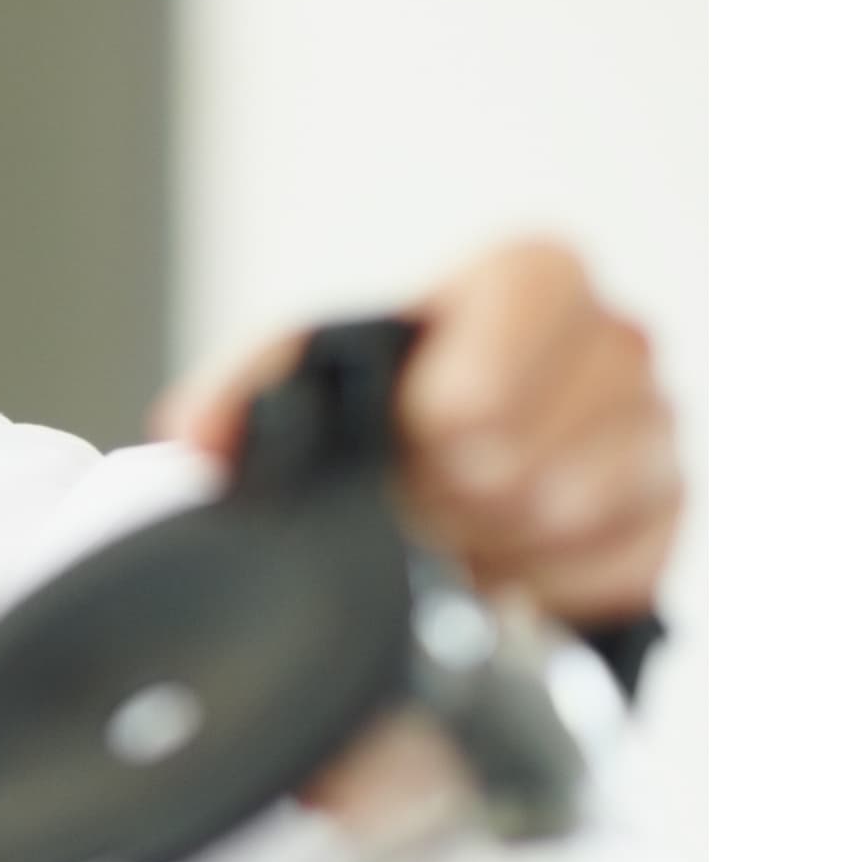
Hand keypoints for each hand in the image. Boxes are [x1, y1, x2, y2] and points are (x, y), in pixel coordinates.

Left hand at [152, 237, 682, 624]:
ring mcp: (650, 428)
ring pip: (573, 506)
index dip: (464, 382)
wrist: (417, 505)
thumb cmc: (366, 418)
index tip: (418, 431)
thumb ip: (248, 393)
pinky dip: (538, 583)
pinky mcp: (663, 515)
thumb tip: (198, 434)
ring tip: (446, 532)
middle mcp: (610, 341)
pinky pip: (612, 565)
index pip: (533, 289)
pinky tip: (498, 566)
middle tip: (413, 499)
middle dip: (452, 485)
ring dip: (486, 540)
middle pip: (538, 430)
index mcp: (530, 278)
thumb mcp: (296, 382)